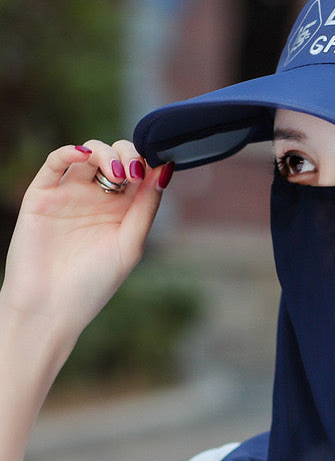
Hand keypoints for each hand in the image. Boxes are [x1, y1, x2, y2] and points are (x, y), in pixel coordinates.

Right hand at [0, 140, 171, 344]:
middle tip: (134, 172)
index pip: (140, 172)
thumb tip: (166, 169)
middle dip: (130, 155)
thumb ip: (146, 207)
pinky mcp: (41, 195)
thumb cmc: (94, 283)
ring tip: (116, 173)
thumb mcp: (130, 244)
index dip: (150, 162)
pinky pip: (54, 164)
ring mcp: (70, 194)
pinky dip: (69, 152)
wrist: (50, 308)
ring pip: (89, 154)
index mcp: (123, 210)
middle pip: (117, 157)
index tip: (160, 163)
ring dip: (105, 153)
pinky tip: (84, 157)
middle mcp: (98, 198)